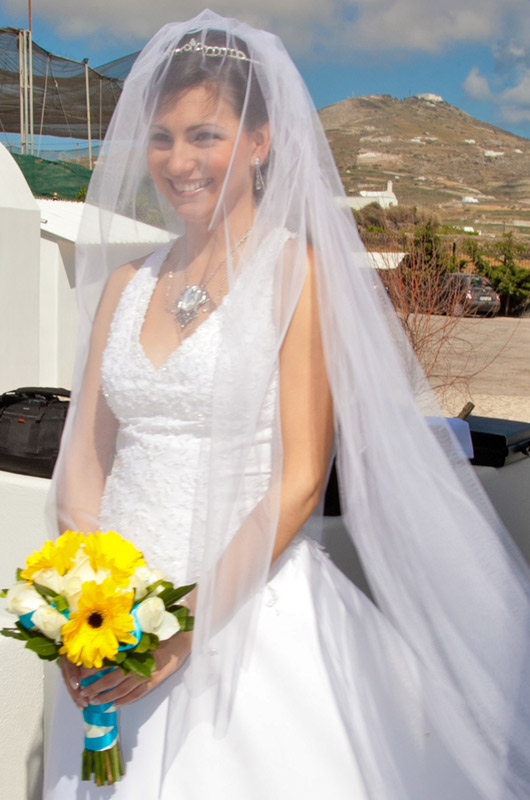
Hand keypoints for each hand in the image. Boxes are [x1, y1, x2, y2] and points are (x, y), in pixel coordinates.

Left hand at [60, 631, 191, 708]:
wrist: (183, 640)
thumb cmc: (162, 631)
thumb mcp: (142, 629)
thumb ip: (125, 635)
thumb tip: (103, 632)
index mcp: (132, 650)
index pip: (107, 662)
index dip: (93, 669)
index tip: (80, 672)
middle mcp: (137, 664)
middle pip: (111, 680)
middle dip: (95, 687)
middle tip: (83, 693)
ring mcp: (146, 675)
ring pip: (122, 690)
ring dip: (106, 697)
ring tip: (94, 702)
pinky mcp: (154, 682)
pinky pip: (137, 694)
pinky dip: (125, 700)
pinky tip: (115, 704)